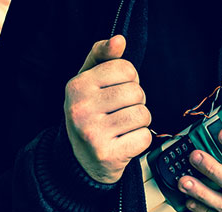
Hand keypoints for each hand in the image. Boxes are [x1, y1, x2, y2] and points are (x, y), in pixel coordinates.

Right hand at [64, 35, 151, 183]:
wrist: (82, 161)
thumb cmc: (91, 115)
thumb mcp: (89, 82)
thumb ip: (102, 57)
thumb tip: (119, 39)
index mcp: (77, 86)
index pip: (126, 69)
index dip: (130, 80)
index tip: (117, 92)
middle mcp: (80, 108)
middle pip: (137, 92)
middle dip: (136, 102)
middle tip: (120, 113)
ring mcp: (93, 133)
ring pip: (143, 114)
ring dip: (139, 122)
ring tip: (122, 128)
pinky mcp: (108, 154)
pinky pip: (144, 137)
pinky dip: (140, 140)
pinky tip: (124, 143)